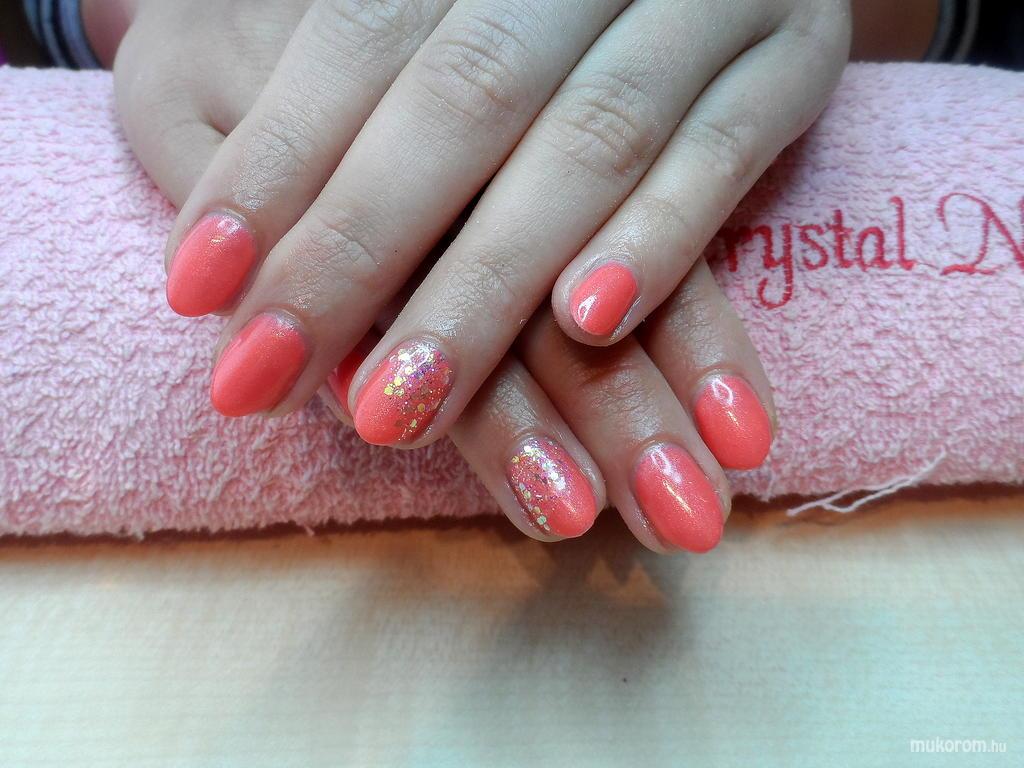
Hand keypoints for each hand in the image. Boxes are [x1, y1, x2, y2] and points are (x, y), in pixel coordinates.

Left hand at [144, 0, 848, 449]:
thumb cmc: (487, 11)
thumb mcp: (381, 17)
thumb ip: (300, 107)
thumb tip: (218, 277)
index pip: (356, 35)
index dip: (278, 165)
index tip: (203, 294)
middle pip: (466, 98)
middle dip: (367, 254)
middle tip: (266, 387)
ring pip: (593, 139)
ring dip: (494, 283)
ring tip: (406, 407)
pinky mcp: (794, 57)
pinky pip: (729, 153)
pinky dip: (662, 240)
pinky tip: (591, 327)